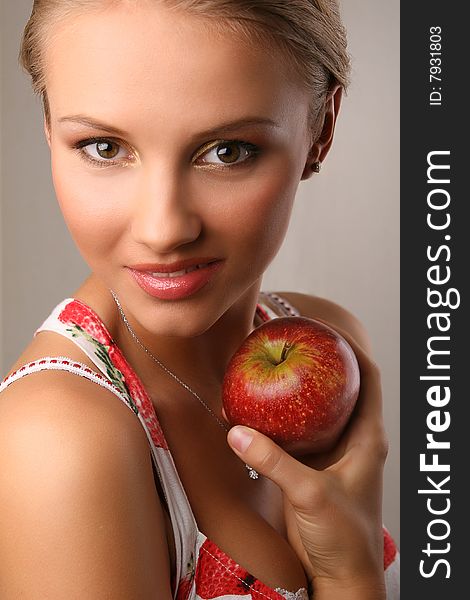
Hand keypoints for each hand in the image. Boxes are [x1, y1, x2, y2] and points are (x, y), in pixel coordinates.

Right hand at [226, 324, 387, 598]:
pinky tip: (254, 408)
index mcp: (367, 437)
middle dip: (317, 362)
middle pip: (338, 387)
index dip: (352, 350)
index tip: (327, 329)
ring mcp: (328, 452)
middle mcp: (350, 438)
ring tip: (271, 364)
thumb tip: (237, 432)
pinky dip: (276, 417)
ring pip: (313, 408)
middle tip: (291, 340)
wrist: (339, 574)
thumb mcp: (312, 494)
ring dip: (294, 388)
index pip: (369, 379)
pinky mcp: (308, 467)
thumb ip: (274, 463)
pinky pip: (291, 433)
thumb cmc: (345, 537)